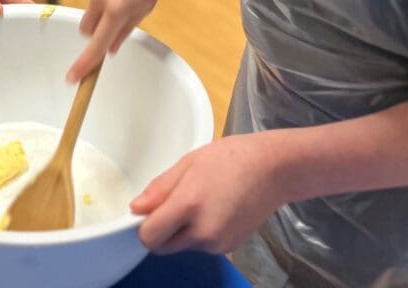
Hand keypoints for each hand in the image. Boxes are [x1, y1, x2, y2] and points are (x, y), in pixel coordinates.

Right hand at [66, 0, 172, 82]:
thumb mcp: (147, 4)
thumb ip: (126, 28)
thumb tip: (111, 48)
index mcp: (117, 9)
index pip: (96, 45)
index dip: (84, 65)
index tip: (73, 79)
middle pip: (87, 29)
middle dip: (96, 33)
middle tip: (117, 23)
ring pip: (91, 9)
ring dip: (103, 9)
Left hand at [131, 133, 284, 254]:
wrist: (272, 170)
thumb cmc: (230, 158)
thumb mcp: (189, 163)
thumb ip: (160, 189)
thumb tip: (136, 209)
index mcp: (189, 205)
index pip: (149, 237)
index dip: (142, 226)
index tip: (148, 211)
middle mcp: (202, 232)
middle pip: (164, 246)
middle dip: (161, 230)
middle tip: (174, 201)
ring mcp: (218, 244)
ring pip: (183, 246)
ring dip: (181, 231)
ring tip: (200, 200)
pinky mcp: (229, 248)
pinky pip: (202, 246)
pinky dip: (200, 233)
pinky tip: (214, 209)